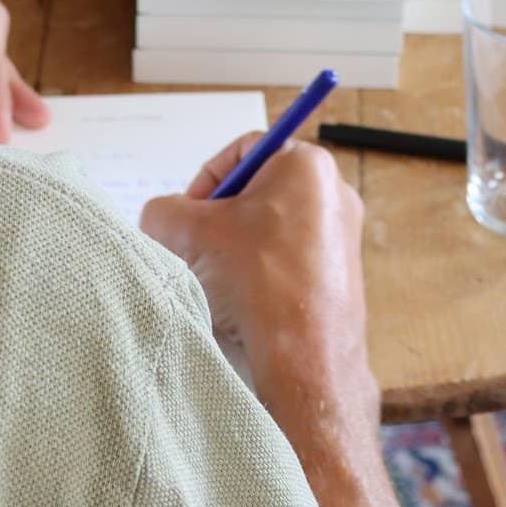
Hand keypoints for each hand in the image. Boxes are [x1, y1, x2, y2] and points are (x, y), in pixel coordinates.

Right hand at [139, 136, 374, 414]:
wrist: (304, 356)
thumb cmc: (256, 281)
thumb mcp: (186, 231)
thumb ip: (162, 211)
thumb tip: (162, 219)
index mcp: (306, 164)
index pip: (244, 150)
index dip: (207, 177)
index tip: (190, 211)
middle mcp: (334, 193)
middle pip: (258, 191)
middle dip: (219, 218)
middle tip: (197, 247)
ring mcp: (343, 237)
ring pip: (272, 229)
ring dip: (237, 249)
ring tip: (219, 281)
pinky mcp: (342, 276)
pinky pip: (291, 260)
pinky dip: (262, 275)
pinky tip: (244, 304)